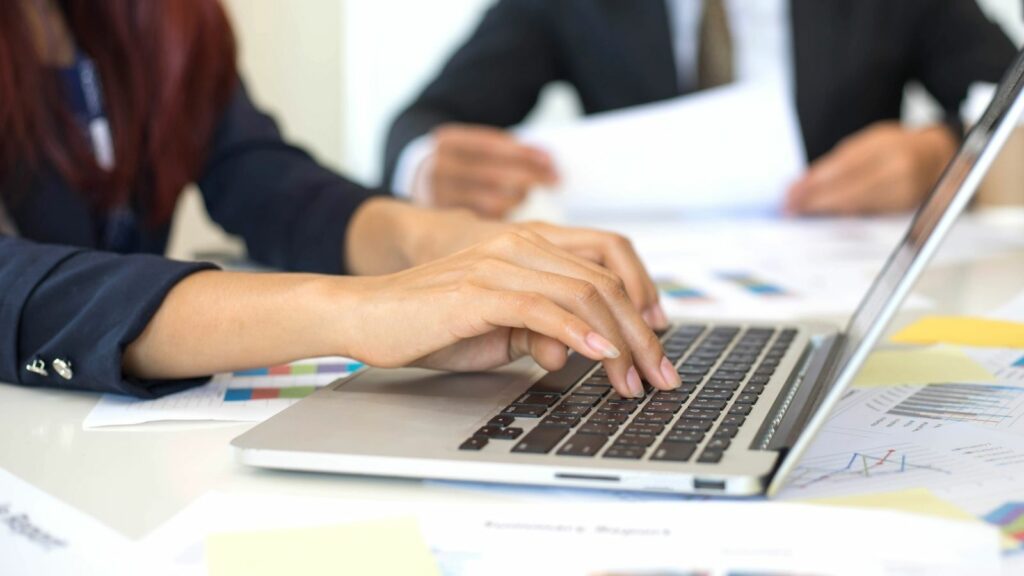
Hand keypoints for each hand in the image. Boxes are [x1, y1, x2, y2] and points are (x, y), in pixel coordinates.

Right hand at [336, 230, 679, 398]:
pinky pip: (543, 309)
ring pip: (584, 294)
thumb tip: (578, 351)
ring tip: (635, 379)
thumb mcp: (498, 329)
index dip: (642, 295)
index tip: (657, 338)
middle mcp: (520, 244)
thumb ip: (540, 331)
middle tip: (661, 374)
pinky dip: (579, 334)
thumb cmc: (429, 322)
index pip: (607, 259)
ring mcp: (499, 264)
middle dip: (643, 332)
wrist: (367, 315)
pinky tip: (600, 355)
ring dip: (620, 341)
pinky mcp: (478, 290)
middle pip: (605, 280)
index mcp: (529, 245)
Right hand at [418, 124, 558, 217]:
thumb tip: (548, 161)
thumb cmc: (461, 158)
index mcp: (448, 140)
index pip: (492, 146)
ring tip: (528, 193)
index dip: (524, 153)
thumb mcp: (474, 145)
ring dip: (518, 197)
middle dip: (529, 176)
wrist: (416, 174)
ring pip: (490, 201)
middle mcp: (439, 168)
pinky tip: (515, 209)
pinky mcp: (445, 219)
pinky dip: (505, 214)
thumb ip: (505, 150)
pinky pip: (484, 220)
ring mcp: (439, 196)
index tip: (550, 160)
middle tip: (555, 179)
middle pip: (493, 174)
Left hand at [785, 122, 957, 215]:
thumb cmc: (897, 147)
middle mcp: (896, 169)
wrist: (937, 157)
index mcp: (885, 147)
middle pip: (846, 190)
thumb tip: (803, 182)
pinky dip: (842, 215)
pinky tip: (825, 217)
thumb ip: (837, 161)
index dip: (813, 183)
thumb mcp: (867, 143)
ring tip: (800, 212)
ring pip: (855, 205)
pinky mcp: (903, 208)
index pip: (841, 168)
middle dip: (814, 201)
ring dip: (823, 210)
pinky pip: (866, 214)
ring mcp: (903, 190)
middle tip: (789, 208)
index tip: (790, 193)